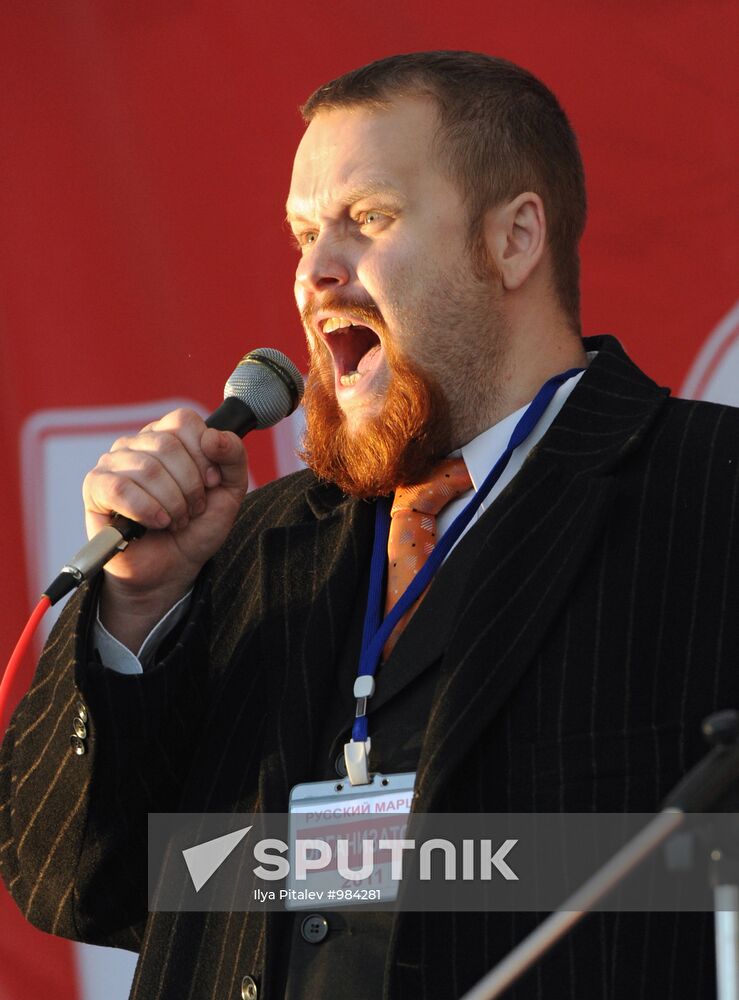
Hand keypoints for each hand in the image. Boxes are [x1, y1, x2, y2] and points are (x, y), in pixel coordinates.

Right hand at [83, 409, 247, 647]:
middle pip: (167, 445)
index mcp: (169, 435)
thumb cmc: (196, 527)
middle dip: (189, 486)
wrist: (172, 568)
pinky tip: (156, 523)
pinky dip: (146, 510)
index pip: (184, 421)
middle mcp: (139, 442)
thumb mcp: (230, 492)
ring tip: (174, 520)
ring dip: (171, 503)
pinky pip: (120, 488)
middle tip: (192, 509)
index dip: (203, 455)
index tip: (210, 483)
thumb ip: (234, 457)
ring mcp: (114, 462)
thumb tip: (214, 437)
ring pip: (147, 469)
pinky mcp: (96, 487)